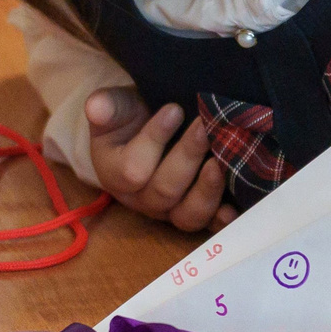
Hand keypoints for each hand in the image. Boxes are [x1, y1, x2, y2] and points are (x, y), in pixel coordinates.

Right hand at [86, 88, 235, 231]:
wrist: (149, 125)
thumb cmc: (131, 117)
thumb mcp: (116, 106)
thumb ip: (107, 106)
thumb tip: (96, 107)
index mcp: (114, 174)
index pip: (132, 169)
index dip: (154, 141)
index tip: (174, 110)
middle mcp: (141, 199)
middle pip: (163, 191)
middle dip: (187, 157)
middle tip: (204, 126)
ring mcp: (170, 210)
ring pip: (187, 214)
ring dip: (207, 190)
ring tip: (220, 162)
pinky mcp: (196, 213)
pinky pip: (209, 224)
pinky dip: (223, 219)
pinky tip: (235, 206)